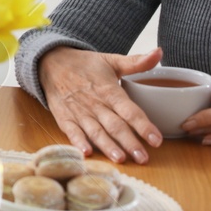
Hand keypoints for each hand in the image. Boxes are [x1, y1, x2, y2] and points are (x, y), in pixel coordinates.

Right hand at [38, 45, 164, 163]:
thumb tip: (159, 51)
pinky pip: (71, 131)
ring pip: (96, 131)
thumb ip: (137, 62)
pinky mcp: (64, 118)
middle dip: (130, 142)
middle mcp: (95, 103)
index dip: (143, 125)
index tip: (157, 140)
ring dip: (108, 146)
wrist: (51, 62)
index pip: (129, 110)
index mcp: (109, 90)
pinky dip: (78, 142)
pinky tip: (86, 153)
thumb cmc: (85, 64)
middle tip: (143, 158)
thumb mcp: (111, 60)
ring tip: (120, 159)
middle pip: (115, 125)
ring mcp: (78, 112)